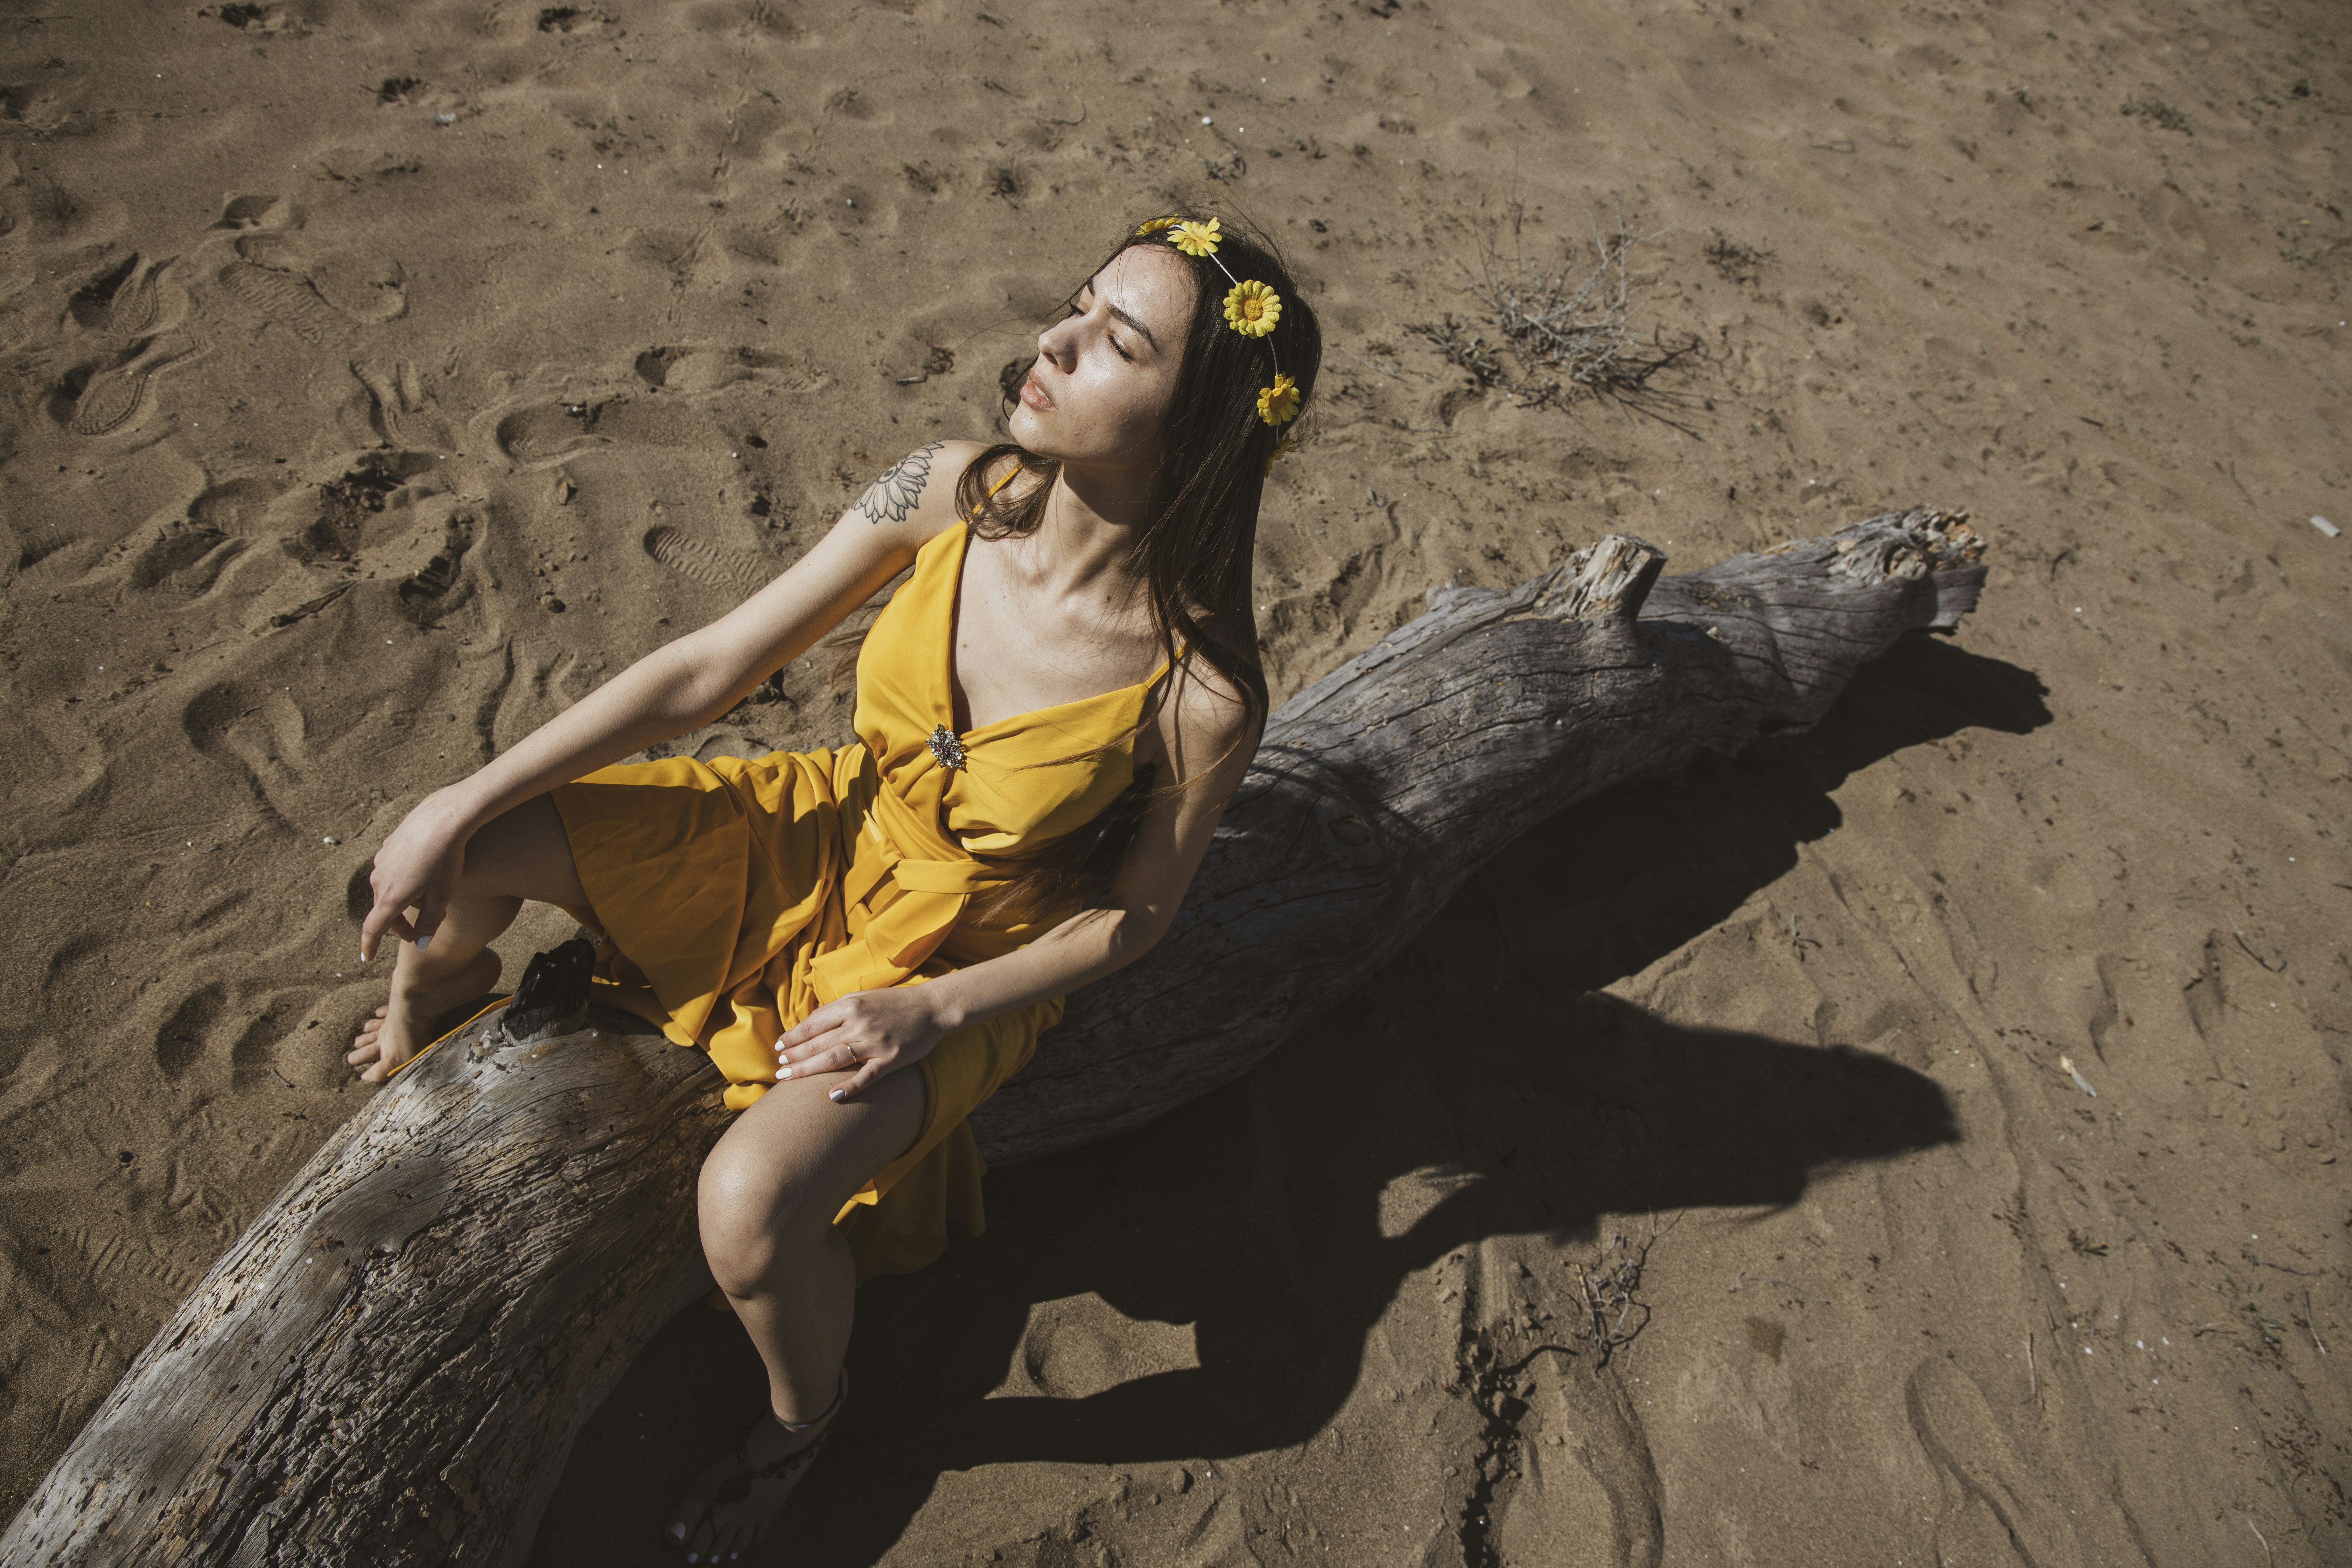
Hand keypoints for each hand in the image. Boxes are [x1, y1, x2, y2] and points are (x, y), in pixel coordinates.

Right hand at [358, 789, 477, 962]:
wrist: (445, 818)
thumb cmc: (447, 860)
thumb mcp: (443, 896)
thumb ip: (430, 923)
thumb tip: (420, 945)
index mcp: (390, 897)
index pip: (373, 929)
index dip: (369, 945)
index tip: (367, 958)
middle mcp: (379, 879)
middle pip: (384, 910)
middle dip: (398, 923)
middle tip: (415, 932)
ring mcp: (382, 860)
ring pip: (389, 889)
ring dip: (403, 899)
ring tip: (428, 898)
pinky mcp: (388, 845)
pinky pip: (394, 869)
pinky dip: (404, 879)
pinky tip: (424, 872)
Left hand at [776, 984, 954, 1101]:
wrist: (931, 1008)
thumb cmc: (894, 1003)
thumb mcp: (863, 998)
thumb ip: (838, 1010)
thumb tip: (810, 1025)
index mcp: (850, 1005)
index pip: (813, 1024)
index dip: (792, 1036)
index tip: (778, 1047)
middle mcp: (859, 1023)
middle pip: (818, 1043)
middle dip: (794, 1056)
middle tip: (778, 1067)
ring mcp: (874, 1042)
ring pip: (834, 1058)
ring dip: (808, 1069)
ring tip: (788, 1077)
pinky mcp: (890, 1059)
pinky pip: (866, 1076)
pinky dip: (849, 1087)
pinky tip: (832, 1097)